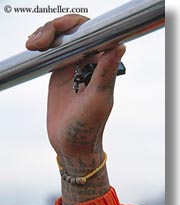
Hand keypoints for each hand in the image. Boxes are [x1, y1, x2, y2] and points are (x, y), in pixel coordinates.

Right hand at [26, 14, 125, 174]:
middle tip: (38, 41)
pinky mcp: (59, 75)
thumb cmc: (87, 127)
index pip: (92, 33)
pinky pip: (51, 53)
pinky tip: (33, 47)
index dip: (74, 25)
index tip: (57, 30)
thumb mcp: (97, 101)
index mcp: (101, 66)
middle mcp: (89, 63)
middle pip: (73, 33)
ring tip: (33, 45)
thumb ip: (106, 74)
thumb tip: (120, 46)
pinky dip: (42, 46)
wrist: (70, 143)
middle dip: (55, 29)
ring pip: (61, 40)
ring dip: (46, 36)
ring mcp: (73, 68)